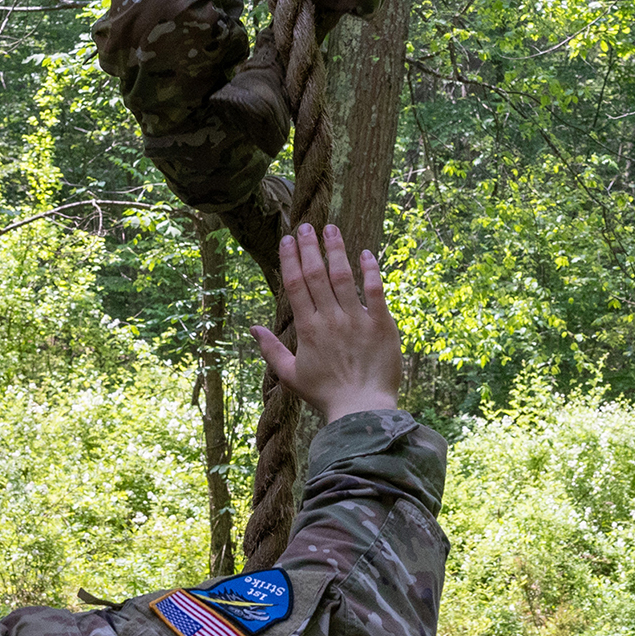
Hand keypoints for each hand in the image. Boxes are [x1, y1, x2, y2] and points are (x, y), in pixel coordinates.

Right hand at [252, 222, 402, 422]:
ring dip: (336, 250)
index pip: (295, 286)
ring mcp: (356, 320)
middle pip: (316, 275)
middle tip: (306, 225)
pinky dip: (370, 271)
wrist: (362, 410)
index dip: (290, 259)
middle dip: (309, 247)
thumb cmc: (325, 395)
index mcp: (308, 329)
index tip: (287, 240)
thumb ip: (271, 350)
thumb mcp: (291, 376)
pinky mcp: (381, 324)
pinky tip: (366, 254)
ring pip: (343, 277)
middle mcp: (330, 319)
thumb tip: (252, 328)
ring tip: (331, 229)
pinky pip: (375, 292)